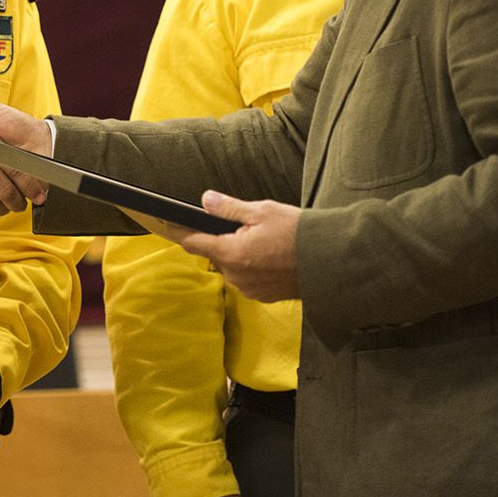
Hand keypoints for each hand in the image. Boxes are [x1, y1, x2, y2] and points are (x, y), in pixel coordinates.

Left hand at [170, 192, 300, 302]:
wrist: (332, 262)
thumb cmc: (299, 234)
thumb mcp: (262, 212)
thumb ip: (229, 208)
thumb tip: (205, 200)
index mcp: (231, 253)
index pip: (193, 242)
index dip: (178, 230)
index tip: (164, 222)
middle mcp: (236, 276)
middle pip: (215, 254)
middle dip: (222, 239)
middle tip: (245, 225)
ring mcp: (249, 289)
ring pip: (232, 267)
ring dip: (239, 254)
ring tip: (264, 241)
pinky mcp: (263, 296)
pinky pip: (247, 279)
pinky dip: (253, 267)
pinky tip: (271, 257)